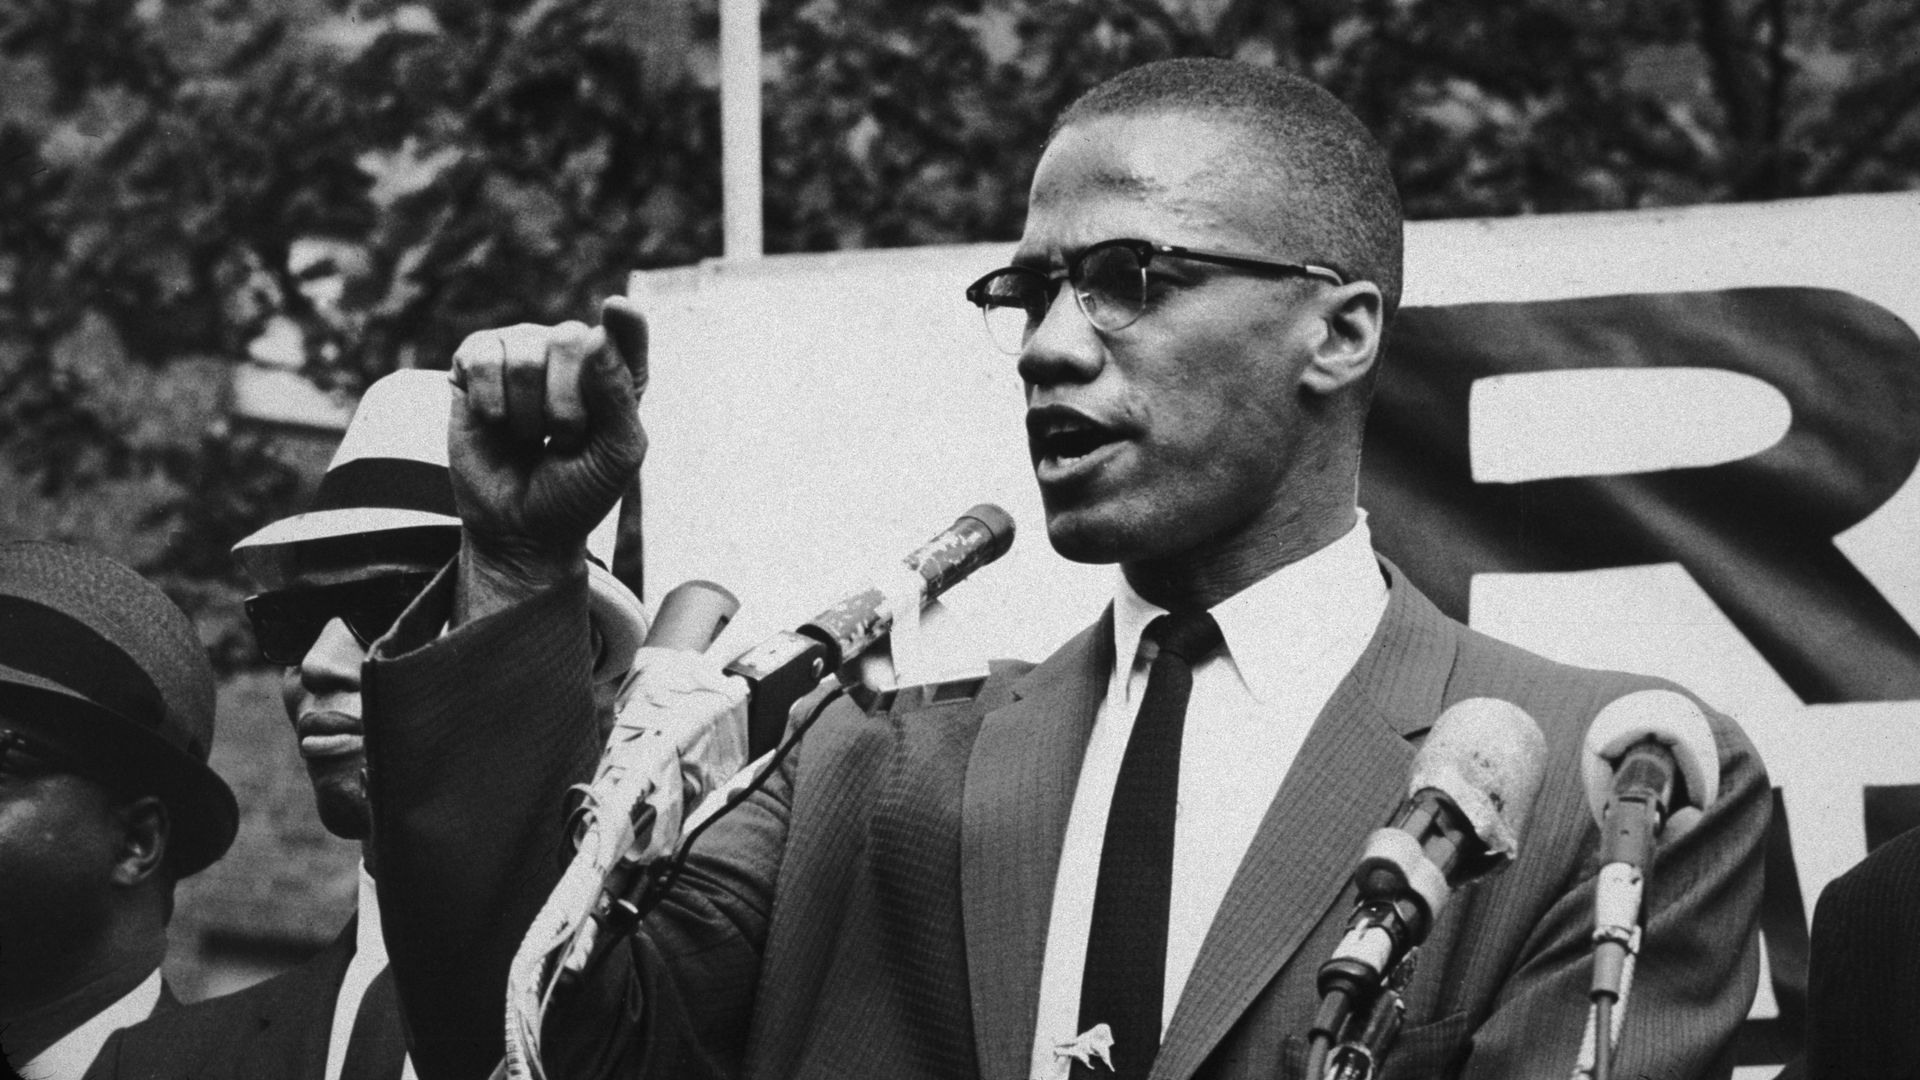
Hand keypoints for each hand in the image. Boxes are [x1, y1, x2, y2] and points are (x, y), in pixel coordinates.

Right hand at [448, 295, 648, 610]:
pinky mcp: (475, 362)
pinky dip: (491, 405)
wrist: (522, 529)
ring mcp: (520, 350)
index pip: (626, 332)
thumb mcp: (616, 454)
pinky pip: (482, 358)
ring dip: (528, 415)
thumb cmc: (578, 491)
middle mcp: (570, 351)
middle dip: (565, 406)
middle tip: (562, 439)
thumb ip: (617, 396)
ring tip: (531, 437)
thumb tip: (596, 335)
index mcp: (615, 371)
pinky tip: (497, 423)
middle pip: (569, 339)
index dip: (624, 321)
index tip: (617, 309)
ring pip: (524, 355)